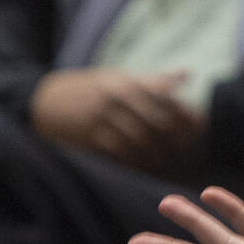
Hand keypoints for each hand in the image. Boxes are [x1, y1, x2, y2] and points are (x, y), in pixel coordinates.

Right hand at [30, 68, 204, 176]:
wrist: (42, 101)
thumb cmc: (87, 87)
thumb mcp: (118, 76)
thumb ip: (153, 80)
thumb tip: (188, 74)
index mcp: (127, 83)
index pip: (167, 100)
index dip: (187, 116)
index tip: (201, 128)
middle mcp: (116, 100)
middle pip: (158, 124)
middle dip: (177, 139)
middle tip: (189, 151)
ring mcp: (101, 120)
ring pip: (140, 142)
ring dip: (159, 155)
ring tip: (170, 163)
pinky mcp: (89, 139)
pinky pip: (118, 155)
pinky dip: (135, 164)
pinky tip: (146, 169)